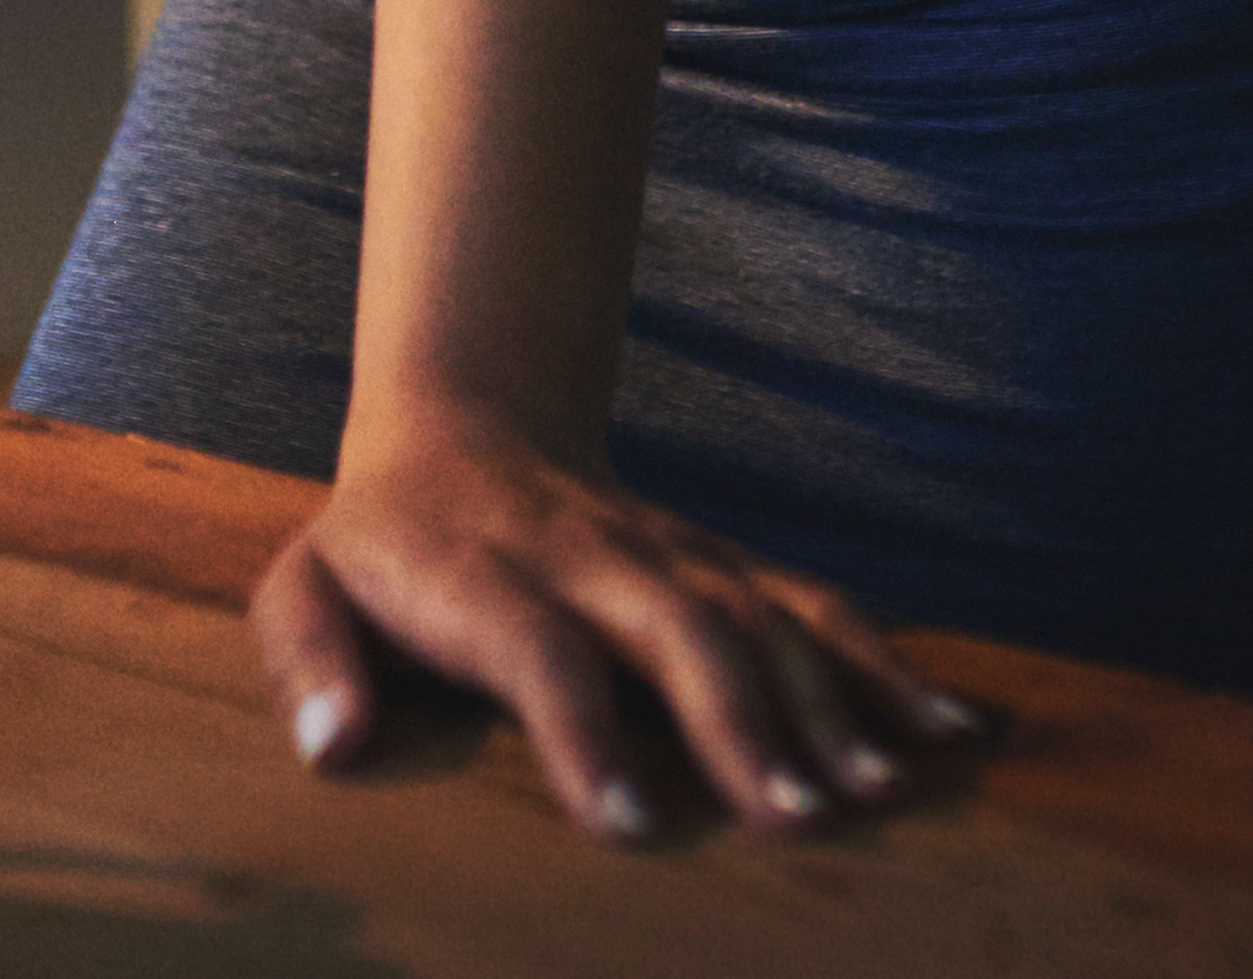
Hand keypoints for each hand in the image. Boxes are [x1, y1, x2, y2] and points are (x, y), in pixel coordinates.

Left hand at [255, 411, 982, 838]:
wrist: (460, 429)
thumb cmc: (375, 549)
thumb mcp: (301, 588)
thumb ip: (306, 665)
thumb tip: (333, 748)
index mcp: (479, 573)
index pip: (535, 649)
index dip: (578, 730)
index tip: (622, 824)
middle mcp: (587, 556)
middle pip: (674, 627)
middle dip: (737, 719)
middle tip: (792, 819)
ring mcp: (669, 553)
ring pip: (759, 616)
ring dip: (825, 704)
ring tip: (880, 797)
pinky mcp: (724, 563)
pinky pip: (814, 605)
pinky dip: (886, 666)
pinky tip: (951, 736)